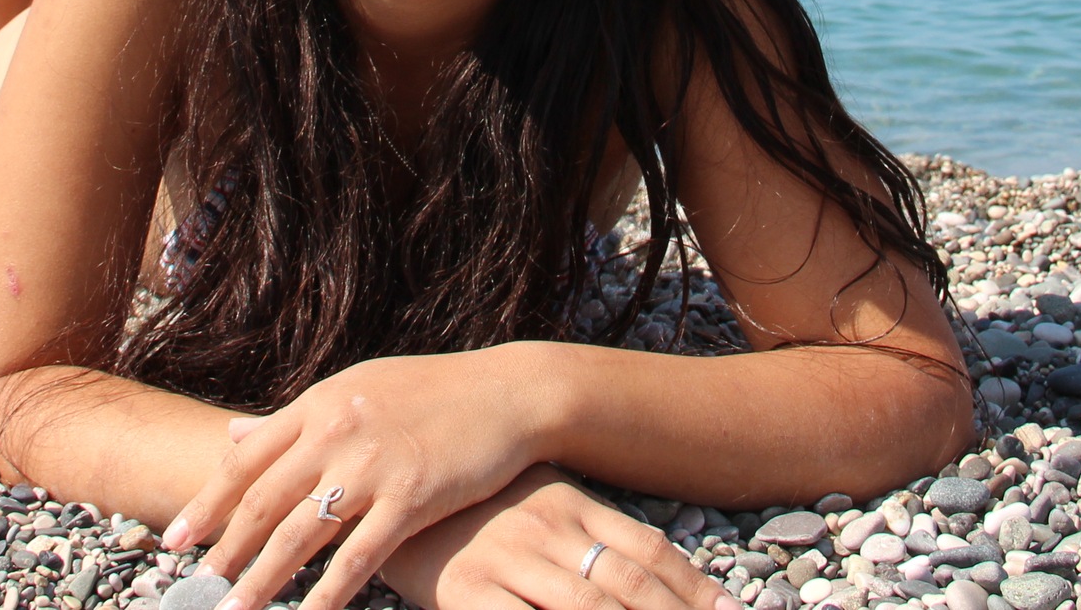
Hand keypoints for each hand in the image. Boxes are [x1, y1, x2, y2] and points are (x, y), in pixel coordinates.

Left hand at [164, 346, 553, 609]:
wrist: (507, 393)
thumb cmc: (432, 394)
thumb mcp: (356, 390)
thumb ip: (296, 418)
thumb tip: (235, 433)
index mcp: (320, 403)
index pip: (247, 459)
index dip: (207, 502)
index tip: (174, 540)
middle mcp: (336, 431)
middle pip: (264, 500)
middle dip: (224, 549)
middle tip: (194, 588)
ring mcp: (372, 465)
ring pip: (302, 533)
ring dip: (262, 579)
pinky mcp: (411, 497)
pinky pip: (359, 557)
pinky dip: (329, 594)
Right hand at [381, 467, 740, 609]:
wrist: (386, 488)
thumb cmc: (470, 503)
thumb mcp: (533, 501)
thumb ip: (585, 531)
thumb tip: (644, 572)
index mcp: (569, 503)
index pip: (648, 551)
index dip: (694, 589)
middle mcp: (547, 530)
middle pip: (629, 587)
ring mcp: (508, 561)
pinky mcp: (467, 592)